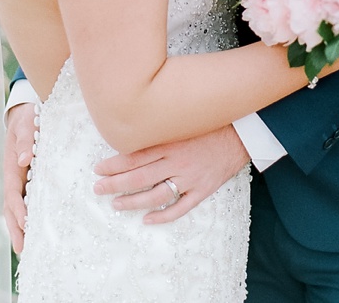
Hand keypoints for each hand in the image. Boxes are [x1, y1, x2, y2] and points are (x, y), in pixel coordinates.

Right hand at [3, 101, 36, 254]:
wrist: (26, 113)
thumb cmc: (27, 118)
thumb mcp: (27, 124)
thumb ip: (26, 140)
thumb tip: (24, 159)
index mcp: (12, 167)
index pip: (13, 193)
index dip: (18, 209)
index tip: (25, 223)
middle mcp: (14, 178)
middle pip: (11, 207)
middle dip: (15, 228)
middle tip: (22, 250)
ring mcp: (19, 181)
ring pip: (17, 208)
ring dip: (19, 228)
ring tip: (26, 249)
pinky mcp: (27, 181)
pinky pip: (26, 202)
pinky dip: (27, 218)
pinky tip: (35, 231)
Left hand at [93, 124, 248, 224]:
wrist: (241, 131)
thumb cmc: (208, 122)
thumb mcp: (182, 118)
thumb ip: (160, 126)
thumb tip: (132, 127)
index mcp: (170, 141)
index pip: (134, 156)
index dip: (114, 165)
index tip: (98, 169)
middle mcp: (177, 160)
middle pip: (139, 177)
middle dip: (114, 184)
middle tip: (97, 189)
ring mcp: (190, 178)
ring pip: (155, 195)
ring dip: (133, 202)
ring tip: (116, 205)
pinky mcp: (202, 190)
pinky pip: (180, 208)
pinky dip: (162, 216)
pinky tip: (147, 220)